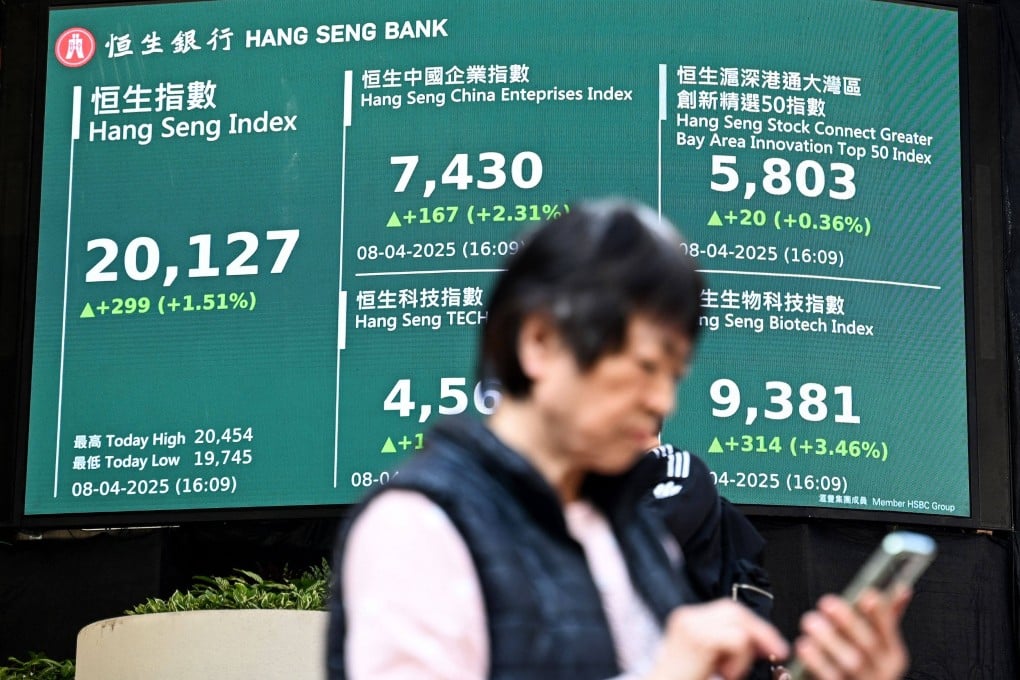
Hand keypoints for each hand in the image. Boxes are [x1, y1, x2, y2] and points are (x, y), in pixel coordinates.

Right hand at [646, 599, 788, 679]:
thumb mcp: (708, 661)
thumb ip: (727, 646)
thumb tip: (762, 643)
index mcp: (688, 619)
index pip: (728, 610)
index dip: (754, 625)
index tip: (774, 646)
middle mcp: (687, 617)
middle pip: (734, 610)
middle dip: (760, 631)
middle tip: (778, 652)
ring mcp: (691, 625)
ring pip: (738, 624)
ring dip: (746, 652)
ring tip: (731, 673)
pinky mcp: (698, 639)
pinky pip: (737, 640)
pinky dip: (740, 659)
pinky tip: (726, 675)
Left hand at [793, 586, 910, 679]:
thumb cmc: (865, 668)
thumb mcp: (881, 646)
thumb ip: (886, 618)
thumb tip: (902, 587)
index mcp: (891, 656)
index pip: (889, 631)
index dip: (880, 614)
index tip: (868, 594)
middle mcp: (880, 672)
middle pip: (867, 647)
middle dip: (848, 622)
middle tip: (827, 603)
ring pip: (847, 665)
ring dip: (828, 641)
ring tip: (811, 623)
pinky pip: (828, 678)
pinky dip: (815, 662)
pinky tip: (803, 648)